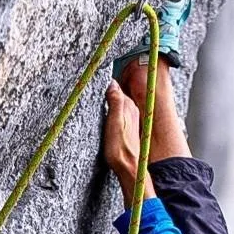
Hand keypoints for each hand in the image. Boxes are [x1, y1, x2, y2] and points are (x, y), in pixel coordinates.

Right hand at [101, 59, 189, 198]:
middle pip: (119, 92)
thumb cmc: (120, 149)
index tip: (103, 64)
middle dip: (113, 82)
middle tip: (105, 68)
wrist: (129, 169)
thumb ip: (115, 102)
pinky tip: (109, 105)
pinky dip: (113, 104)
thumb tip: (112, 84)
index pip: (115, 87)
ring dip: (113, 93)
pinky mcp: (126, 129)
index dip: (110, 78)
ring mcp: (129, 120)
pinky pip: (119, 111)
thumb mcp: (114, 123)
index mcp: (127, 107)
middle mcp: (130, 111)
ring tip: (105, 84)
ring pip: (120, 101)